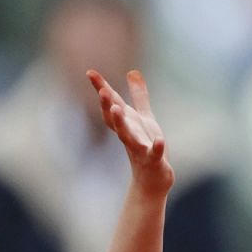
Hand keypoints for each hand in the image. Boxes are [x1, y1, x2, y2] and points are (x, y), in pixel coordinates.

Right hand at [88, 69, 173, 196]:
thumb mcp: (144, 118)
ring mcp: (139, 149)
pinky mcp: (154, 161)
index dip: (102, 88)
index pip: (112, 104)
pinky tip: (160, 141)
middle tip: (102, 91)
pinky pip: (154, 154)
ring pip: (128, 136)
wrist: (151, 180)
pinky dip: (157, 148)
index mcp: (127, 124)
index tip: (90, 72)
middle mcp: (129, 135)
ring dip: (121, 124)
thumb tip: (132, 72)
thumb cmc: (146, 146)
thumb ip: (139, 96)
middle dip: (108, 105)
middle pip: (115, 120)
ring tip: (117, 109)